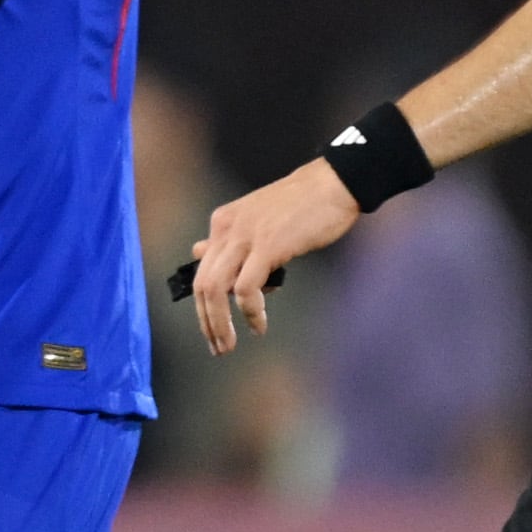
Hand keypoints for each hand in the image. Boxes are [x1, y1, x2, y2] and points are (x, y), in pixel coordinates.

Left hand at [188, 160, 362, 353]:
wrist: (332, 184)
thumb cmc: (301, 204)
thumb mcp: (256, 219)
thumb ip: (230, 240)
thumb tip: (199, 252)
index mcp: (222, 222)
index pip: (201, 271)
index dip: (203, 306)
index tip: (213, 330)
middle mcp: (227, 228)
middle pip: (202, 284)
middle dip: (207, 322)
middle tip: (219, 347)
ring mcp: (245, 236)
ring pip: (215, 289)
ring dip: (220, 324)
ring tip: (231, 344)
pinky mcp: (267, 246)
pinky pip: (246, 289)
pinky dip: (249, 312)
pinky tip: (259, 324)